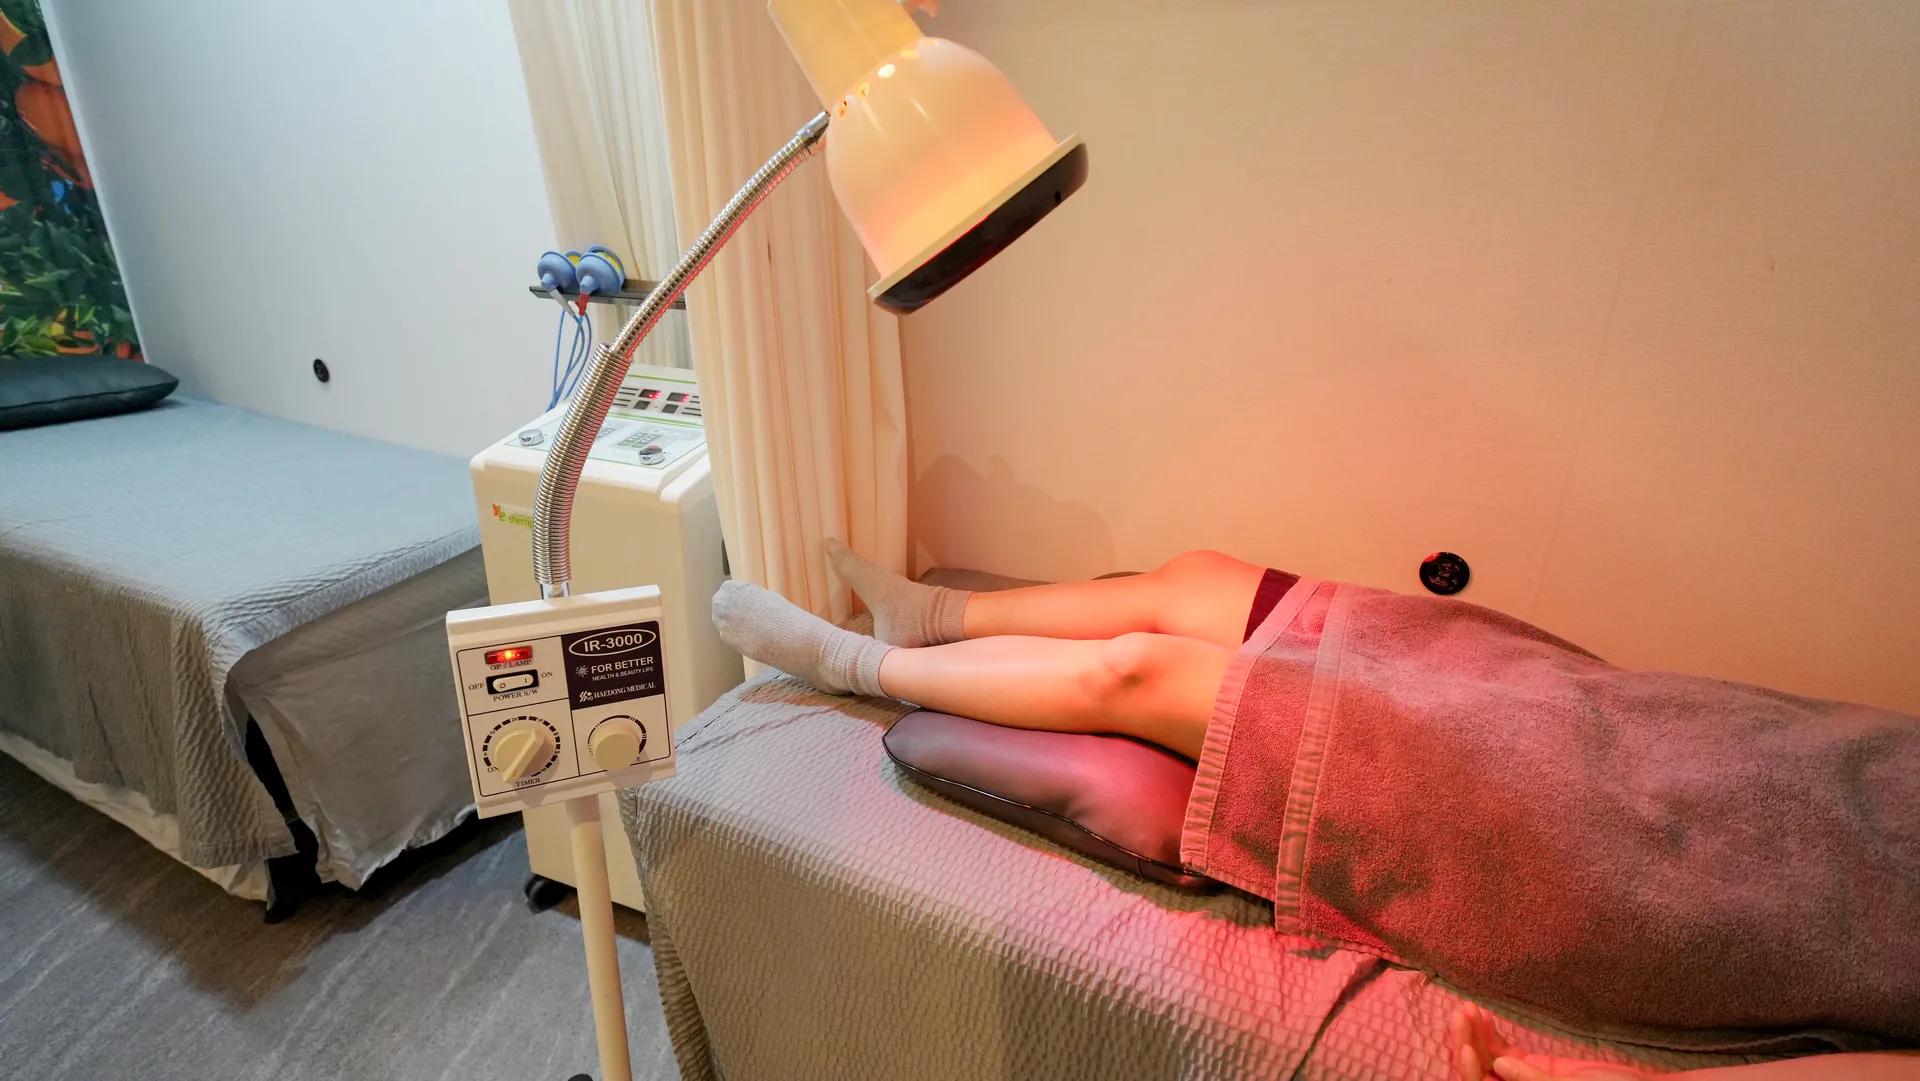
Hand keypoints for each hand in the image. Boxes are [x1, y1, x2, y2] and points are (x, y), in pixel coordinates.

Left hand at [1452, 1003, 1657, 1080]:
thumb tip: (1500, 1066)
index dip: (1471, 1073)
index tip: (1469, 1048)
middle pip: (1479, 1073)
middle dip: (1467, 1044)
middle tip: (1462, 1013)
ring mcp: (1521, 1080)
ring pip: (1487, 1060)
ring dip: (1475, 1034)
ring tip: (1469, 1007)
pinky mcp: (1532, 1067)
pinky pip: (1503, 1052)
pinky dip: (1491, 1033)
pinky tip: (1484, 1014)